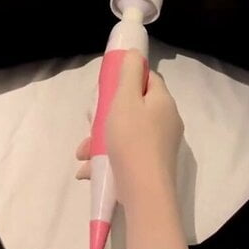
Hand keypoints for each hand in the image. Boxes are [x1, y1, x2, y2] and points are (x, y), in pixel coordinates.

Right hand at [76, 49, 183, 205]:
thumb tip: (134, 54)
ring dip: (100, 139)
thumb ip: (128, 74)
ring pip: (126, 132)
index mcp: (163, 102)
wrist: (145, 194)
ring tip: (82, 153)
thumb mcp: (125, 99)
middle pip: (134, 107)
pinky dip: (107, 158)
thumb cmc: (132, 140)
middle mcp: (166, 121)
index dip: (127, 79)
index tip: (106, 88)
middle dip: (106, 114)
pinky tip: (88, 170)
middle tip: (89, 122)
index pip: (148, 79)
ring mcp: (160, 145)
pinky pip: (127, 153)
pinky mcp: (151, 165)